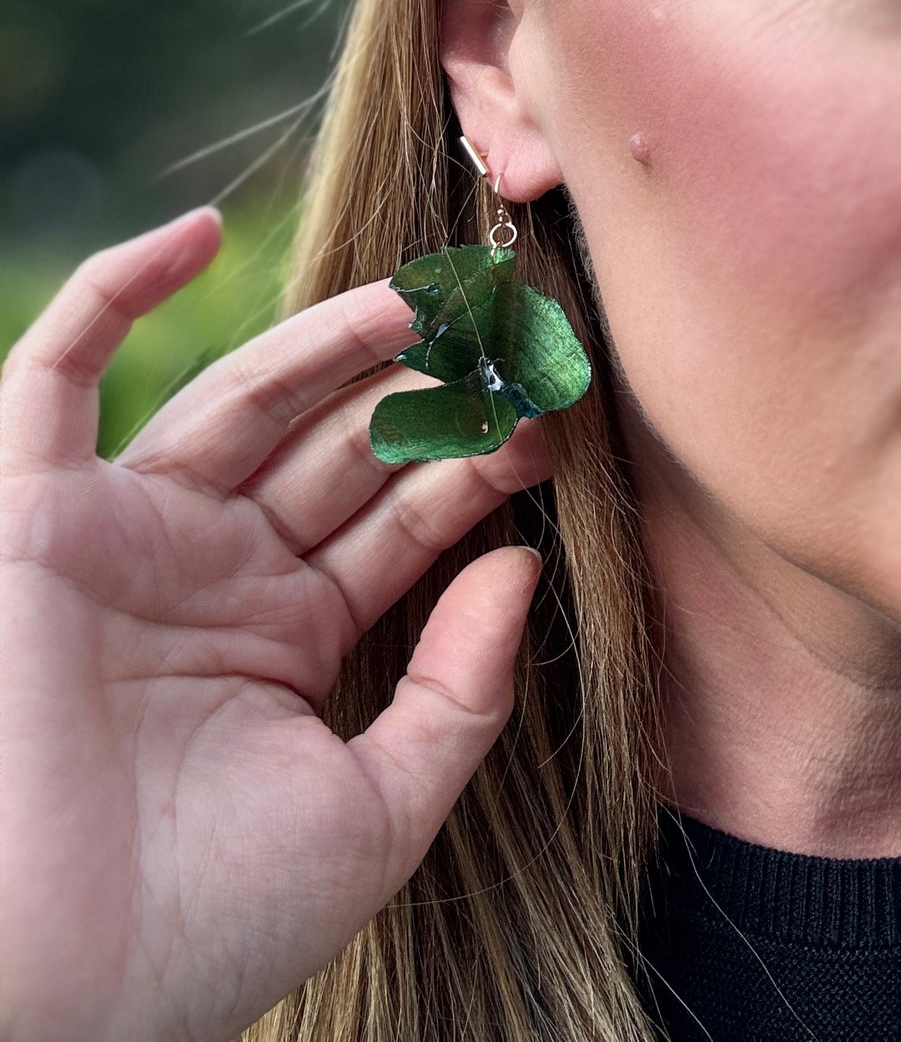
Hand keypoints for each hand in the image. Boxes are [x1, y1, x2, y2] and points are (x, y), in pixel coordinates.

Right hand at [0, 209, 550, 1041]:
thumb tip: (522, 567)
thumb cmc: (210, 924)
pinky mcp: (33, 517)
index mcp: (288, 635)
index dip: (473, 463)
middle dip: (422, 393)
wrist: (53, 991)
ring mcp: (127, 538)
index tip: (550, 421)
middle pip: (335, 445)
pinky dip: (111, 295)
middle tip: (504, 339)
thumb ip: (461, 691)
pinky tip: (198, 233)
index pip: (398, 518)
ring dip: (326, 339)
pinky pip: (53, 377)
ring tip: (423, 296)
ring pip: (239, 399)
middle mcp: (212, 573)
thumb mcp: (378, 812)